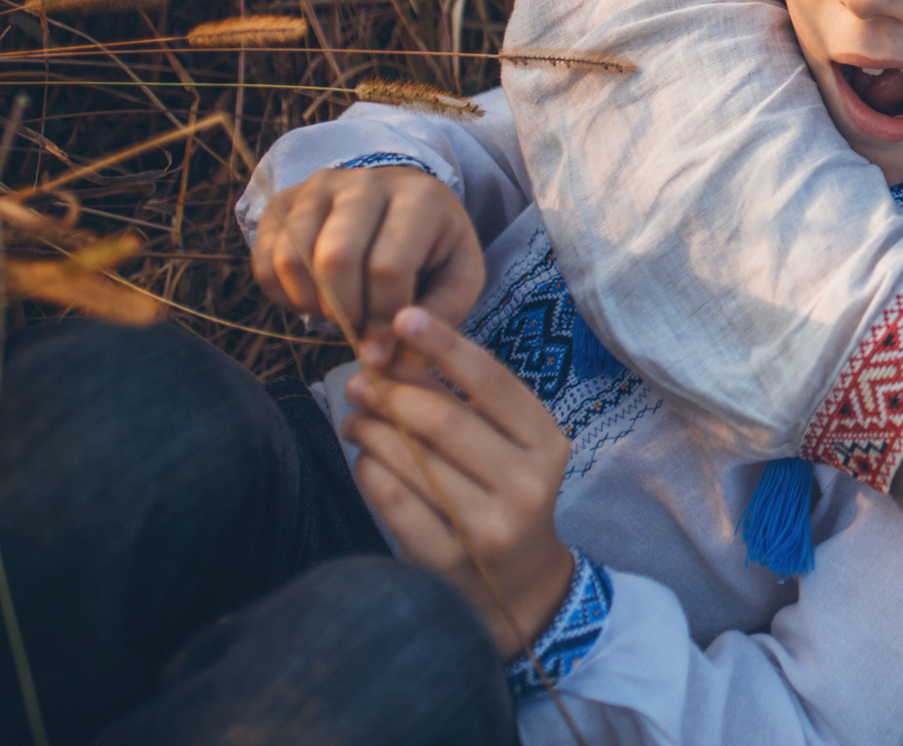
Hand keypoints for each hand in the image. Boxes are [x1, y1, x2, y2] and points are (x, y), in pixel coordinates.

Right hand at [254, 164, 482, 343]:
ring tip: (336, 313)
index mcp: (420, 198)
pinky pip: (264, 260)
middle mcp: (366, 183)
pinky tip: (311, 300)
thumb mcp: (459, 277)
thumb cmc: (434, 247)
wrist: (405, 202)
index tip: (384, 345)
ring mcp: (320, 187)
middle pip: (335, 260)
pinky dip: (281, 295)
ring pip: (292, 259)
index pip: (388, 268)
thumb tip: (378, 356)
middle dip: (343, 312)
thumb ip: (436, 316)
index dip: (382, 319)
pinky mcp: (284, 202)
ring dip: (309, 305)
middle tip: (356, 328)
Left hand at [341, 307, 575, 654]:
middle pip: (444, 420)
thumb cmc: (505, 496)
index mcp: (546, 443)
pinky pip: (393, 501)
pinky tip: (365, 461)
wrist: (519, 587)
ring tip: (354, 418)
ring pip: (413, 460)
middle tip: (359, 378)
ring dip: (371, 430)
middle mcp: (527, 483)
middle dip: (393, 392)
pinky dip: (370, 472)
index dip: (444, 346)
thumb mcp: (506, 446)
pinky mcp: (451, 559)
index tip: (403, 318)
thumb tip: (399, 352)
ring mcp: (490, 525)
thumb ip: (463, 402)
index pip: (491, 382)